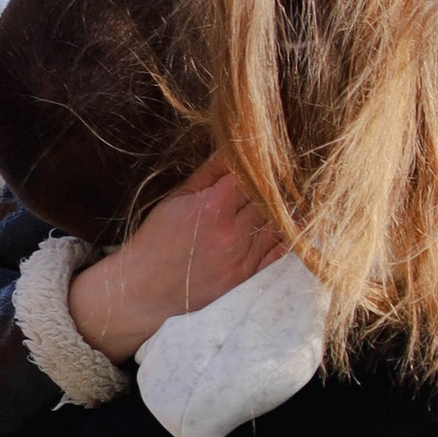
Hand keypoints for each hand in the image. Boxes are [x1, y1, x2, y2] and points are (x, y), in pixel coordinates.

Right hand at [65, 164, 285, 362]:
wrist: (146, 288)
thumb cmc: (157, 239)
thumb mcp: (177, 199)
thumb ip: (208, 173)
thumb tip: (233, 148)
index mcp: (213, 207)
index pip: (251, 175)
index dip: (260, 164)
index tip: (264, 157)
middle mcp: (232, 233)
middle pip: (269, 198)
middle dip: (274, 184)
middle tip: (283, 171)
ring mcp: (243, 257)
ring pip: (278, 223)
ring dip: (283, 207)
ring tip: (288, 193)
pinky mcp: (247, 277)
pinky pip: (279, 252)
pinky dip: (286, 234)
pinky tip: (291, 221)